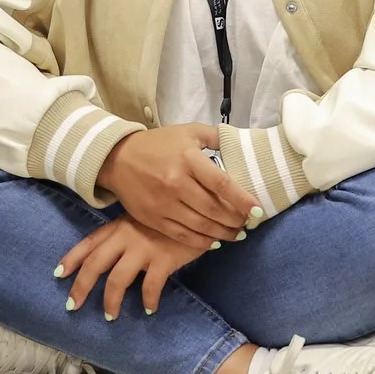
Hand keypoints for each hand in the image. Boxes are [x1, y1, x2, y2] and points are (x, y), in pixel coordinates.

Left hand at [55, 217, 205, 320]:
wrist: (202, 208)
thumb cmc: (172, 215)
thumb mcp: (144, 218)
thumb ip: (127, 233)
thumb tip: (112, 254)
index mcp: (118, 226)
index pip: (89, 243)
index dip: (72, 259)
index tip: (58, 274)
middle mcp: (126, 237)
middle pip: (95, 265)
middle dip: (81, 287)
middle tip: (72, 306)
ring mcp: (144, 248)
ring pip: (117, 280)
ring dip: (110, 301)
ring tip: (110, 316)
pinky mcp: (164, 259)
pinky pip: (151, 286)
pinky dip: (148, 300)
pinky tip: (150, 309)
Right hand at [100, 124, 256, 244]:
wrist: (117, 158)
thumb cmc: (157, 144)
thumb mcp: (187, 131)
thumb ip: (215, 135)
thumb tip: (240, 141)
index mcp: (187, 159)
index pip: (221, 183)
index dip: (242, 199)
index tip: (257, 210)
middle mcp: (176, 183)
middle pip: (213, 209)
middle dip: (235, 220)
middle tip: (249, 224)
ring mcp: (163, 203)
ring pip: (200, 226)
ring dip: (222, 233)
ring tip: (236, 235)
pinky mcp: (153, 218)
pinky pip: (181, 235)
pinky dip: (200, 242)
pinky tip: (213, 242)